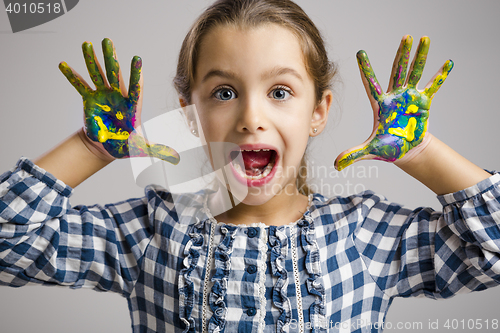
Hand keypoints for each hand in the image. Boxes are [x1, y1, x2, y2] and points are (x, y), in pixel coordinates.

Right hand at [59, 38, 179, 163]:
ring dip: (91, 59)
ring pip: (97, 74)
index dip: (136, 74)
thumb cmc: (126, 145)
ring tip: (86, 44)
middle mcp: (117, 96)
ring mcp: (103, 95)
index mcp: (131, 105)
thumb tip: (177, 158)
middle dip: (111, 57)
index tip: (137, 59)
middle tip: (108, 41)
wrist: (108, 146)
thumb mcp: (142, 148)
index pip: (135, 87)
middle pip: (114, 74)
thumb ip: (158, 150)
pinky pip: (80, 85)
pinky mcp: (89, 99)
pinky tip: (63, 64)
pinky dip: (72, 75)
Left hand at [335, 35, 452, 170]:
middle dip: (402, 53)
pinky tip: (448, 62)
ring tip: (425, 39)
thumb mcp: (369, 150)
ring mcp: (410, 97)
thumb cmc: (388, 147)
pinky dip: (440, 76)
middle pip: (398, 70)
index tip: (360, 52)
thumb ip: (353, 154)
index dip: (366, 68)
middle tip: (406, 36)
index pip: (370, 83)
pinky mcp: (423, 103)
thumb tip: (336, 165)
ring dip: (421, 57)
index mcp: (380, 104)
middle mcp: (395, 96)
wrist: (406, 150)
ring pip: (415, 73)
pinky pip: (433, 87)